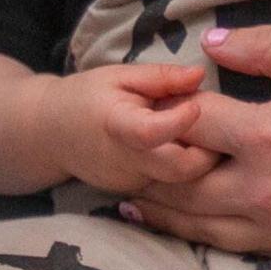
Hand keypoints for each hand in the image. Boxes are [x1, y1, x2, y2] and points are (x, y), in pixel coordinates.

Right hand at [53, 63, 219, 191]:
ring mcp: (131, 184)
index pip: (150, 133)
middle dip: (208, 152)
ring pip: (180, 184)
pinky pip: (171, 187)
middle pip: (179, 170)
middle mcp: (125, 162)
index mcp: (117, 126)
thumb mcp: (120, 76)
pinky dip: (185, 171)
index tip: (197, 104)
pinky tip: (186, 150)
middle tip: (220, 128)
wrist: (50, 136)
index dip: (179, 122)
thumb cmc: (87, 97)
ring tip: (206, 137)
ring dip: (200, 163)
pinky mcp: (136, 194)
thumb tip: (200, 75)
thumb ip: (161, 77)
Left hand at [120, 27, 270, 258]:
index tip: (151, 98)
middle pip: (178, 184)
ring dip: (159, 211)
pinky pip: (233, 247)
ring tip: (125, 199)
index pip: (189, 124)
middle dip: (143, 169)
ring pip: (198, 225)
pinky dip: (198, 236)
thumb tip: (211, 43)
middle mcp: (268, 189)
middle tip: (114, 157)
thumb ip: (268, 47)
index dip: (164, 109)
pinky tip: (179, 226)